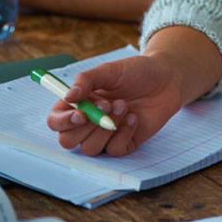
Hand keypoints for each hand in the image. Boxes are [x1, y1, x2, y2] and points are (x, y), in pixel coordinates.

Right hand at [46, 54, 183, 155]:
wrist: (166, 79)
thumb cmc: (135, 72)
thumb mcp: (110, 70)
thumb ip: (86, 80)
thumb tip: (68, 96)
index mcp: (79, 103)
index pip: (56, 121)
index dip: (63, 122)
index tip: (80, 113)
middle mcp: (88, 122)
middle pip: (68, 141)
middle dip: (86, 126)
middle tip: (108, 105)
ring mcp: (105, 135)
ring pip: (91, 148)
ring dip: (107, 128)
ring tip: (124, 106)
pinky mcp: (124, 143)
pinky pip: (114, 150)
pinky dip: (124, 134)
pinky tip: (134, 117)